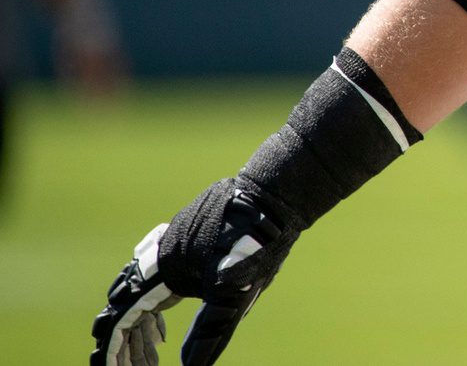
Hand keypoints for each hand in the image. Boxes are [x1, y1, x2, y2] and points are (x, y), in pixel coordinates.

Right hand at [91, 179, 300, 365]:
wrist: (272, 197)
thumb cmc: (254, 244)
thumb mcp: (234, 293)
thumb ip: (210, 331)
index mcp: (161, 272)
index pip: (123, 319)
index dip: (114, 348)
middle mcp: (157, 259)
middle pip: (126, 310)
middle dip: (128, 345)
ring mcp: (168, 251)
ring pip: (141, 299)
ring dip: (142, 333)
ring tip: (152, 361)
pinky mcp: (182, 246)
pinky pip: (153, 286)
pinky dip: (153, 314)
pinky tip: (165, 334)